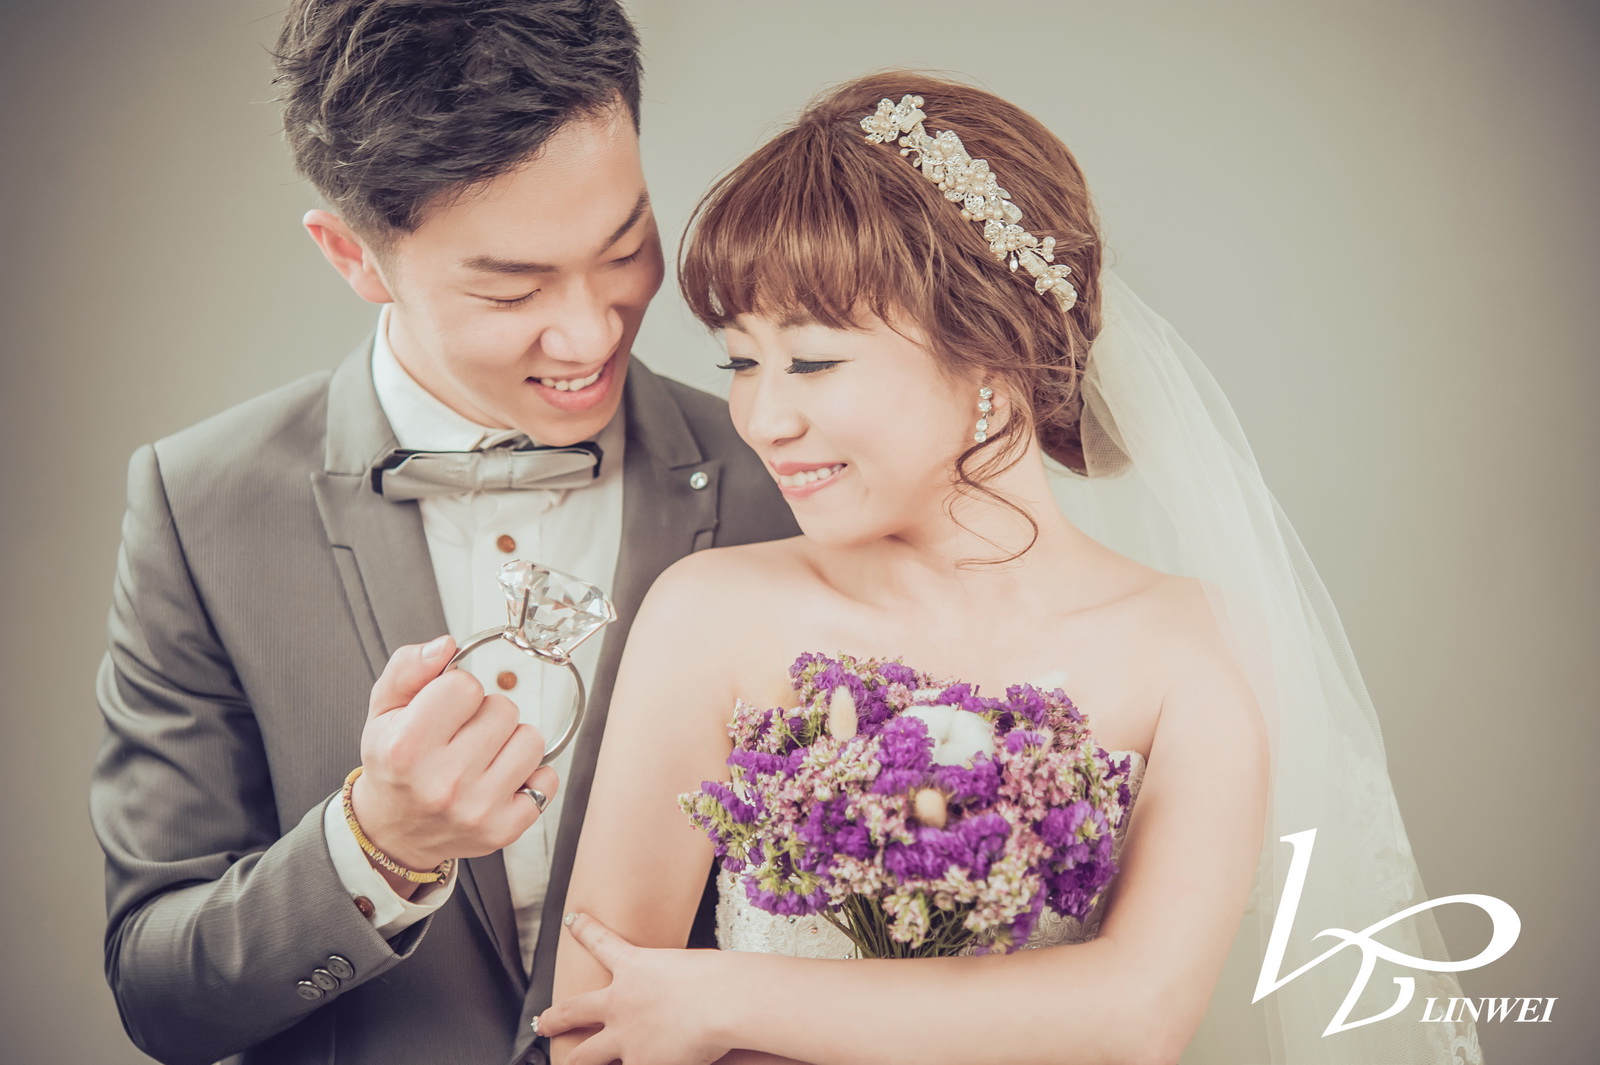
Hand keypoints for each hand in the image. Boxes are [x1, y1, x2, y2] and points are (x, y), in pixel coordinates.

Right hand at [350, 635, 558, 874]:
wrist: (395, 831)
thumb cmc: (394, 767)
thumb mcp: (383, 712)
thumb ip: (408, 669)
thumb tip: (446, 646)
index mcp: (407, 748)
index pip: (465, 686)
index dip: (458, 691)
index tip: (446, 710)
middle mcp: (443, 782)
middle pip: (504, 709)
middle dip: (486, 714)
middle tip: (462, 736)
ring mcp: (477, 809)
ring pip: (531, 739)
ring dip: (511, 741)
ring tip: (483, 757)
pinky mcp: (503, 830)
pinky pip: (548, 779)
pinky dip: (531, 775)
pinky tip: (500, 780)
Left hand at [538, 913, 735, 1064]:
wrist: (721, 1001)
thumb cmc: (718, 978)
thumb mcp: (694, 965)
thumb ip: (677, 978)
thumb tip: (682, 994)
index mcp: (635, 967)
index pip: (601, 941)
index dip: (584, 930)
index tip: (572, 921)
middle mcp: (619, 1002)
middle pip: (574, 1009)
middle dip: (554, 1018)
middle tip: (542, 1023)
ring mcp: (624, 1037)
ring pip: (585, 1055)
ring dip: (573, 1060)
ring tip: (565, 1064)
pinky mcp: (639, 1063)